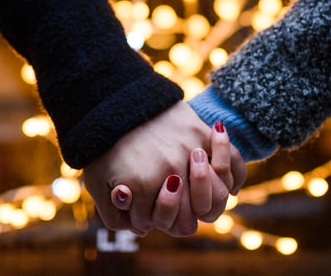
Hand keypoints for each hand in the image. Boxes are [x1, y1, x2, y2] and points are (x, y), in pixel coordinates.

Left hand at [81, 101, 244, 236]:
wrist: (114, 100)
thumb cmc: (103, 144)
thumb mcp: (96, 183)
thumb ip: (114, 216)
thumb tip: (143, 231)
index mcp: (144, 187)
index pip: (157, 224)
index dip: (146, 220)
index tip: (141, 208)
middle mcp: (171, 171)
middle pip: (191, 221)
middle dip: (176, 216)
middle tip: (165, 205)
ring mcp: (189, 152)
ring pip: (219, 196)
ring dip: (204, 198)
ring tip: (190, 191)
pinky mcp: (202, 133)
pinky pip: (232, 161)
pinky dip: (234, 175)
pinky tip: (227, 182)